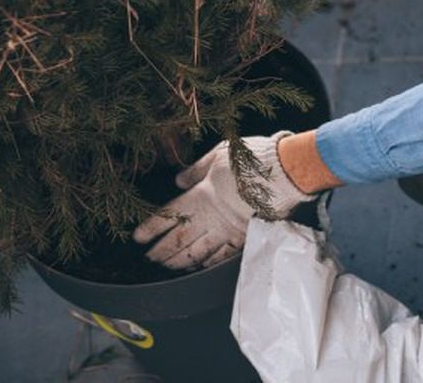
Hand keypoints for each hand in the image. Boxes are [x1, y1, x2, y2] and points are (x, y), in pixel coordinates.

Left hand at [132, 131, 314, 269]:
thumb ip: (196, 169)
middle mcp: (211, 219)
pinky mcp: (245, 237)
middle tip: (149, 258)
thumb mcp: (218, 155)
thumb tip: (179, 179)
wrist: (284, 173)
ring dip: (179, 261)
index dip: (152, 229)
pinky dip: (207, 263)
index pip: (170, 217)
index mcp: (201, 197)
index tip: (138, 238)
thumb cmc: (252, 160)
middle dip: (161, 251)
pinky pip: (221, 256)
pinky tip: (200, 266)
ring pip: (197, 253)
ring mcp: (228, 231)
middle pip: (180, 240)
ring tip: (168, 266)